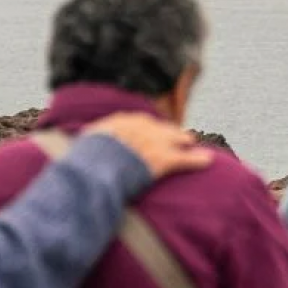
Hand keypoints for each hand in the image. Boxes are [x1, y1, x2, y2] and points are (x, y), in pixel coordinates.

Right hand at [85, 114, 213, 178]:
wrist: (96, 165)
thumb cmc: (85, 159)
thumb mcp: (84, 144)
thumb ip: (89, 142)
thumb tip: (79, 148)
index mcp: (121, 122)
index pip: (139, 121)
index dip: (146, 127)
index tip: (149, 130)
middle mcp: (141, 127)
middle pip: (159, 127)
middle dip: (168, 131)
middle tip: (175, 134)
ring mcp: (154, 142)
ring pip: (175, 139)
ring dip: (183, 140)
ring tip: (191, 142)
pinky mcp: (163, 158)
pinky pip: (184, 158)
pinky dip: (197, 160)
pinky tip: (208, 160)